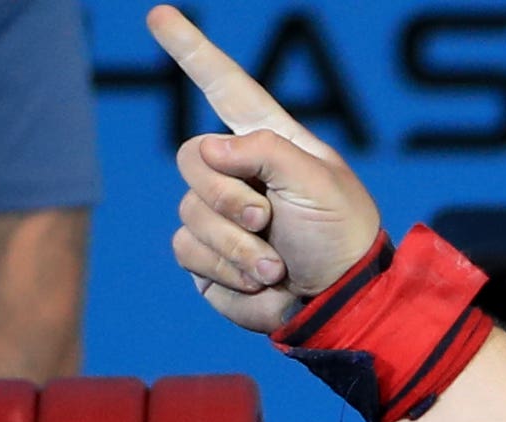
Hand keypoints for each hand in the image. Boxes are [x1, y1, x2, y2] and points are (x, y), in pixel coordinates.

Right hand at [148, 5, 382, 334]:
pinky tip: (267, 286)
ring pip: (189, 215)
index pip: (225, 88)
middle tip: (267, 222)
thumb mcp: (319, 182)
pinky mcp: (208, 259)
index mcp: (271, 144)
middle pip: (190, 159)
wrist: (346, 307)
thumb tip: (208, 151)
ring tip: (278, 266)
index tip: (159, 14)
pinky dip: (231, 277)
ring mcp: (218, 217)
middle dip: (227, 197)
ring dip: (237, 248)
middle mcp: (239, 175)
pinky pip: (190, 255)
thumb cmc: (343, 238)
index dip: (192, 51)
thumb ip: (264, 151)